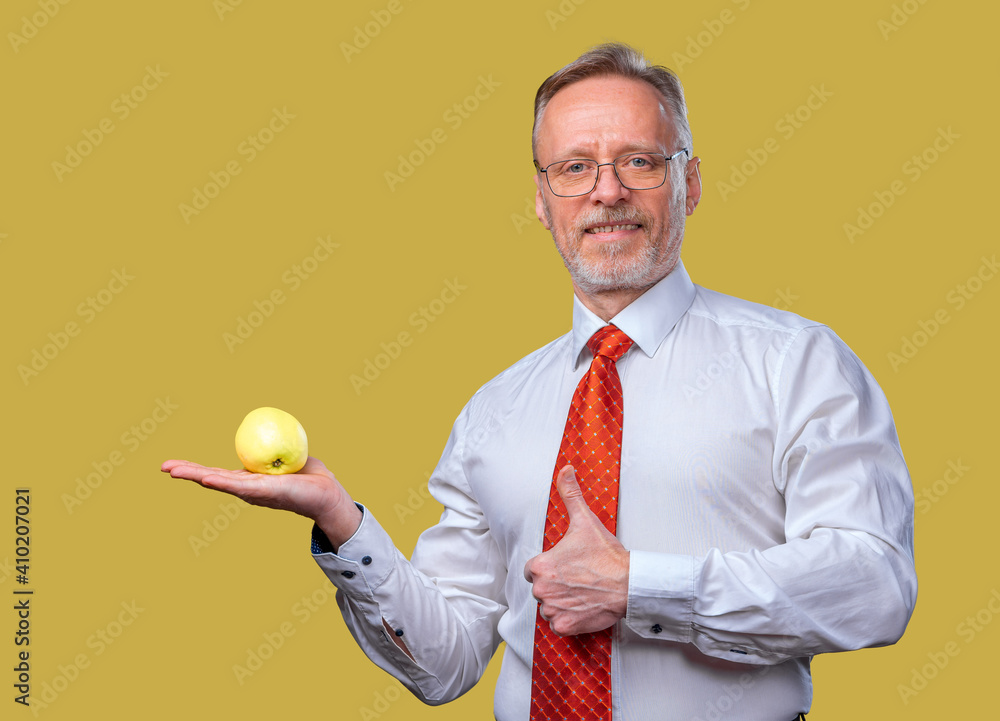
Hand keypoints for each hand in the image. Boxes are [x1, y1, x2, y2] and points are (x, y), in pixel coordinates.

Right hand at [161, 456, 361, 547]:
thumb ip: (275, 446)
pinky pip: (239, 486)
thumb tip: (267, 430)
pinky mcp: (264, 493)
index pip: (217, 473)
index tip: (174, 464)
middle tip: (162, 466)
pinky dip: (222, 482)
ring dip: (195, 476)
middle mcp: (246, 489)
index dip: (195, 469)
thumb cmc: (308, 476)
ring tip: (174, 471)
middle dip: (186, 473)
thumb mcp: (287, 456)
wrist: (326, 492)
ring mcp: (253, 492)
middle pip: (211, 478)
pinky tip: (205, 478)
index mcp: (248, 481)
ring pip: (219, 482)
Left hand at [523, 465, 629, 635]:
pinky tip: (583, 607)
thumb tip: (565, 469)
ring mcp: (553, 610)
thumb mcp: (585, 520)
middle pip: (540, 589)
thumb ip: (570, 493)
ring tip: (582, 592)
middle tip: (578, 579)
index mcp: (540, 565)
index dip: (549, 567)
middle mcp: (542, 589)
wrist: (629, 584)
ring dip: (561, 602)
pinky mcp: (565, 626)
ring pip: (548, 607)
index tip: (567, 566)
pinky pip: (558, 624)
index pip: (533, 569)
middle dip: (555, 585)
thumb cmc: (606, 555)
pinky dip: (568, 619)